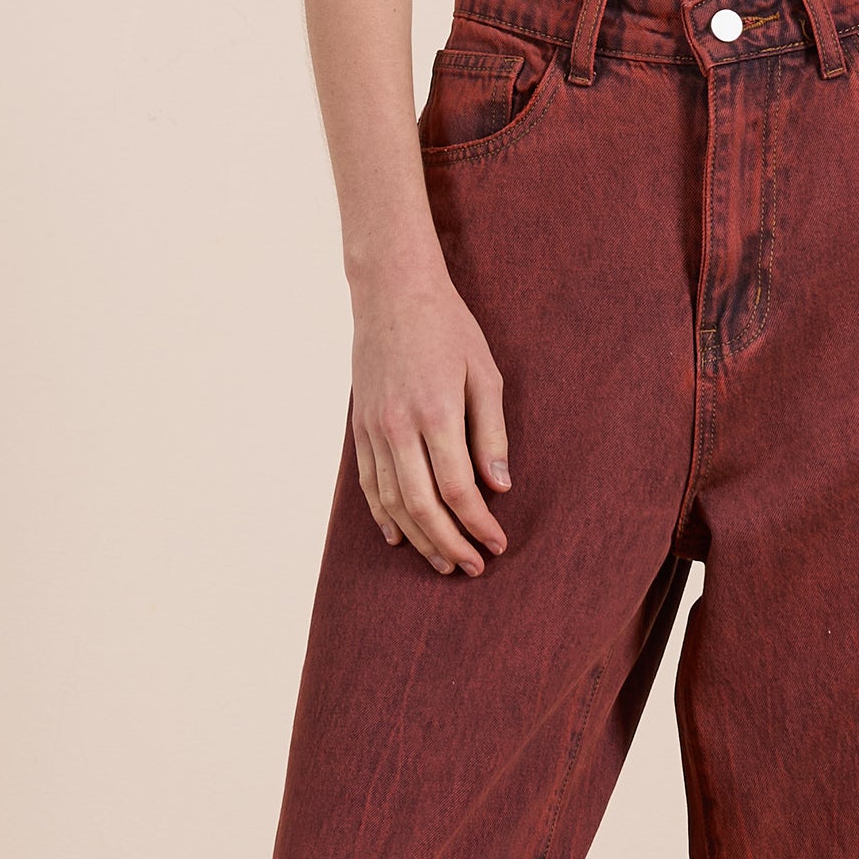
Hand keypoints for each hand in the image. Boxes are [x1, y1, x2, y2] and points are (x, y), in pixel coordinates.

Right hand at [351, 265, 510, 573]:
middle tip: (473, 567)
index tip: (497, 543)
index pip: (458, 488)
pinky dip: (383, 515)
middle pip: (422, 505)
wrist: (391, 291)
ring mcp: (373, 428)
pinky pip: (369, 483)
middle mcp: (398, 426)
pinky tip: (398, 537)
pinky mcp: (359, 426)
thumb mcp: (485, 374)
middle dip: (449, 543)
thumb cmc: (448, 327)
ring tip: (442, 562)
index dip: (478, 523)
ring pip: (392, 501)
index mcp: (436, 412)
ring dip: (417, 538)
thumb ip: (491, 433)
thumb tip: (499, 487)